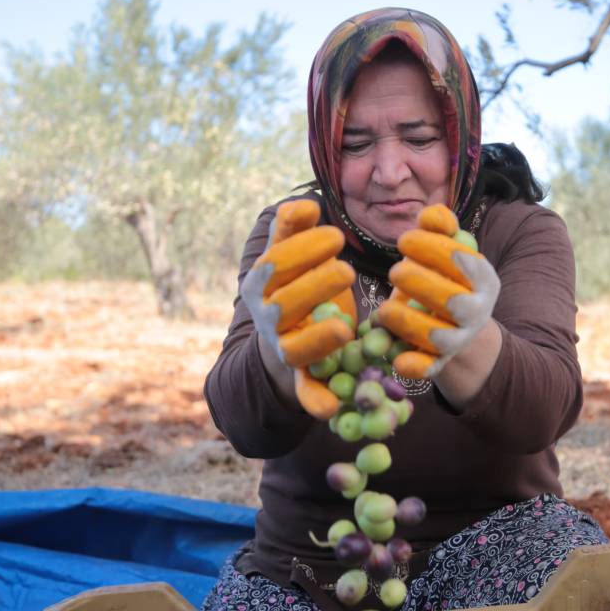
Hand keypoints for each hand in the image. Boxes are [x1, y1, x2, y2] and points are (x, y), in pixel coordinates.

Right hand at [241, 199, 355, 415]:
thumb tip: (305, 202)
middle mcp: (267, 319)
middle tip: (347, 270)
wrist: (277, 340)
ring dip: (318, 339)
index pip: (277, 264)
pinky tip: (334, 407)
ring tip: (345, 327)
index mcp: (261, 284)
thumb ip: (292, 229)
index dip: (305, 249)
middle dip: (315, 286)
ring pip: (295, 349)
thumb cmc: (292, 286)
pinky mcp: (300, 378)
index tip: (337, 236)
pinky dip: (316, 402)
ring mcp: (282, 350)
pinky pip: (305, 393)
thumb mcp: (288, 256)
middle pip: (286, 304)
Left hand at [376, 208, 500, 378]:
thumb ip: (439, 228)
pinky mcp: (440, 363)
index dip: (433, 249)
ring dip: (409, 323)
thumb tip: (430, 216)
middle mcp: (477, 313)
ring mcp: (460, 341)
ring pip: (439, 338)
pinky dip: (415, 366)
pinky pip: (430, 369)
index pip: (463, 262)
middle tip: (395, 272)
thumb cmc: (443, 275)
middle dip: (422, 285)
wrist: (454, 324)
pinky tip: (396, 359)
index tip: (404, 240)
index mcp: (484, 279)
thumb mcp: (445, 250)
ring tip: (383, 310)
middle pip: (453, 302)